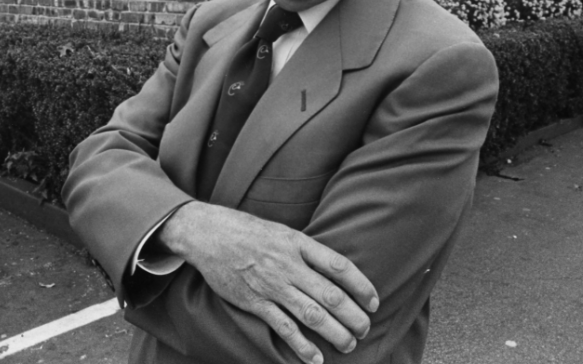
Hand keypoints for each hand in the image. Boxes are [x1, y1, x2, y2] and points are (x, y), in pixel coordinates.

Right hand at [157, 202, 378, 363]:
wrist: (209, 234)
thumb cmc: (249, 231)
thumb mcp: (283, 231)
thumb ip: (307, 250)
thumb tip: (336, 271)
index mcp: (298, 243)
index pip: (339, 266)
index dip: (361, 286)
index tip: (373, 301)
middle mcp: (288, 264)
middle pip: (330, 295)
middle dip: (353, 316)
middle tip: (365, 329)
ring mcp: (271, 285)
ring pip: (311, 314)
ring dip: (334, 333)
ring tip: (349, 344)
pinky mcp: (254, 302)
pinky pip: (282, 327)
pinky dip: (301, 345)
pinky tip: (315, 358)